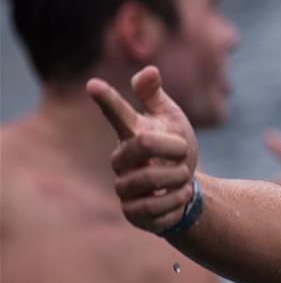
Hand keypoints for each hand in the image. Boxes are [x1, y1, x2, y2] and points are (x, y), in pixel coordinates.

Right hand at [86, 66, 197, 233]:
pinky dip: (177, 202)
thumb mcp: (172, 120)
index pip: (117, 113)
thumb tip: (150, 69)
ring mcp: (124, 188)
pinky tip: (181, 198)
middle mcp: (121, 161)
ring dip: (178, 180)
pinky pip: (154, 209)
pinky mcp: (132, 213)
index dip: (107, 99)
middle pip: (144, 145)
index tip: (93, 85)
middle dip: (175, 151)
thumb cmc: (174, 149)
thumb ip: (157, 97)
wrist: (185, 188)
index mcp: (131, 134)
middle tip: (185, 158)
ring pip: (149, 181)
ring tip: (183, 180)